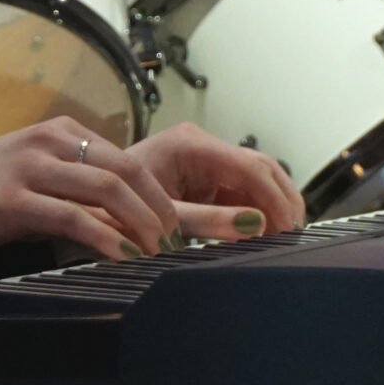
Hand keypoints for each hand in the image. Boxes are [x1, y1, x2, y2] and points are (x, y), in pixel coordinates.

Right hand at [0, 117, 180, 264]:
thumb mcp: (35, 176)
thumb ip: (75, 185)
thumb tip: (126, 215)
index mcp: (60, 133)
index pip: (127, 158)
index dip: (159, 192)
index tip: (177, 225)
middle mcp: (50, 142)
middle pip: (126, 169)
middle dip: (160, 208)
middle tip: (178, 241)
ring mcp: (31, 168)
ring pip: (107, 188)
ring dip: (141, 224)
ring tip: (157, 251)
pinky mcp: (14, 201)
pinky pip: (73, 218)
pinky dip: (105, 238)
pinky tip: (122, 256)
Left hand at [126, 122, 305, 239]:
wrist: (91, 199)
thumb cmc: (117, 203)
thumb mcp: (162, 216)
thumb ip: (207, 221)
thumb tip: (257, 224)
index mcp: (190, 145)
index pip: (249, 165)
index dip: (274, 197)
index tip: (287, 228)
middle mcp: (203, 147)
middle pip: (261, 168)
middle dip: (281, 201)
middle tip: (292, 236)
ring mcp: (207, 163)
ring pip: (257, 181)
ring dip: (273, 208)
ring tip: (281, 239)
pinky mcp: (207, 181)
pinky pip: (242, 194)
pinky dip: (257, 214)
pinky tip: (264, 236)